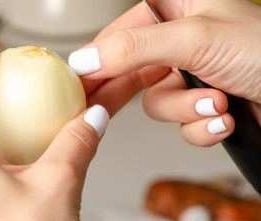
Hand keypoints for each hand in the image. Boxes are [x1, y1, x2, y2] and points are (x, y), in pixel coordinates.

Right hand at [68, 0, 260, 145]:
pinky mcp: (200, 104)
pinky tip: (223, 116)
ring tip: (215, 102)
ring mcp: (189, 75)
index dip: (98, 56)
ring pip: (158, 104)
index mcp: (177, 10)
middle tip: (106, 106)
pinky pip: (181, 123)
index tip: (81, 78)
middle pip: (132, 71)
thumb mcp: (195, 37)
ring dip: (187, 110)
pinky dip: (201, 126)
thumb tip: (88, 57)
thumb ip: (135, 46)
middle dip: (139, 91)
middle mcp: (179, 42)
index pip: (120, 31)